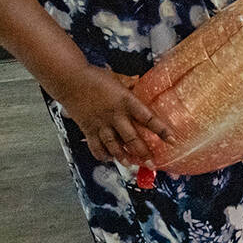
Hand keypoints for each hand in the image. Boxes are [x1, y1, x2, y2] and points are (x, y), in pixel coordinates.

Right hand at [55, 64, 172, 165]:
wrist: (70, 80)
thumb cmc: (96, 77)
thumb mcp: (118, 79)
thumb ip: (130, 84)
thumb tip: (139, 81)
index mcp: (127, 101)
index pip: (148, 118)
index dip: (161, 130)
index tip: (172, 139)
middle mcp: (115, 115)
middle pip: (132, 138)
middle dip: (143, 152)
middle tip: (152, 164)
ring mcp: (101, 124)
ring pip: (114, 145)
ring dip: (123, 157)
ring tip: (131, 165)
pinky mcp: (88, 129)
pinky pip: (96, 146)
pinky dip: (102, 155)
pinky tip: (109, 159)